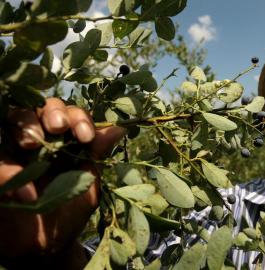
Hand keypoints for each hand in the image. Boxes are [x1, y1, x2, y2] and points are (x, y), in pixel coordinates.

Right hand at [0, 98, 124, 267]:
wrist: (45, 247)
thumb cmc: (70, 212)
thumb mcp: (88, 185)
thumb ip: (97, 157)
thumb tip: (119, 127)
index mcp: (66, 142)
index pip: (71, 115)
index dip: (79, 118)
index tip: (86, 136)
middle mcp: (40, 141)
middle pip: (41, 108)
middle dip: (51, 112)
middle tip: (58, 127)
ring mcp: (14, 152)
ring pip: (13, 120)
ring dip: (24, 124)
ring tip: (32, 142)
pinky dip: (6, 169)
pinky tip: (26, 190)